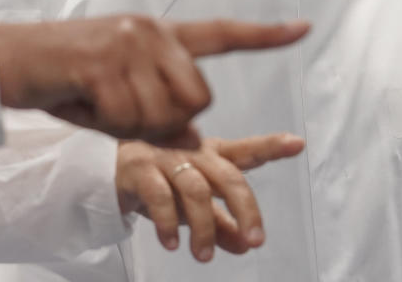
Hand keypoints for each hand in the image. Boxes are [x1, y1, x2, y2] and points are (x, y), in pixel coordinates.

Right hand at [0, 16, 307, 145]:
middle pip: (197, 98)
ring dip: (130, 125)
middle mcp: (148, 31)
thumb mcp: (114, 82)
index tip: (303, 29)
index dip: (264, 36)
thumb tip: (192, 132)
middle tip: (118, 109)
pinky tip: (79, 100)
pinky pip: (126, 118)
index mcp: (155, 33)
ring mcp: (126, 44)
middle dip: (167, 120)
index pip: (219, 34)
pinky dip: (104, 124)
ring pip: (163, 114)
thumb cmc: (59, 77)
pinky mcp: (102, 62)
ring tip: (93, 101)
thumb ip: (154, 98)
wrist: (5, 59)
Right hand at [115, 133, 305, 261]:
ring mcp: (163, 156)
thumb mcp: (191, 206)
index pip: (243, 151)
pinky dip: (167, 223)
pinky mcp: (138, 167)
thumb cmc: (156, 183)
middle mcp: (189, 150)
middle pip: (228, 175)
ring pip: (196, 190)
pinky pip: (159, 195)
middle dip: (246, 210)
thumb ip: (220, 224)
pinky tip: (171, 243)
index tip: (298, 143)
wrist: (103, 171)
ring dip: (203, 228)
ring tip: (202, 256)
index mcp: (207, 154)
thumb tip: (246, 246)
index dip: (270, 146)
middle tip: (254, 242)